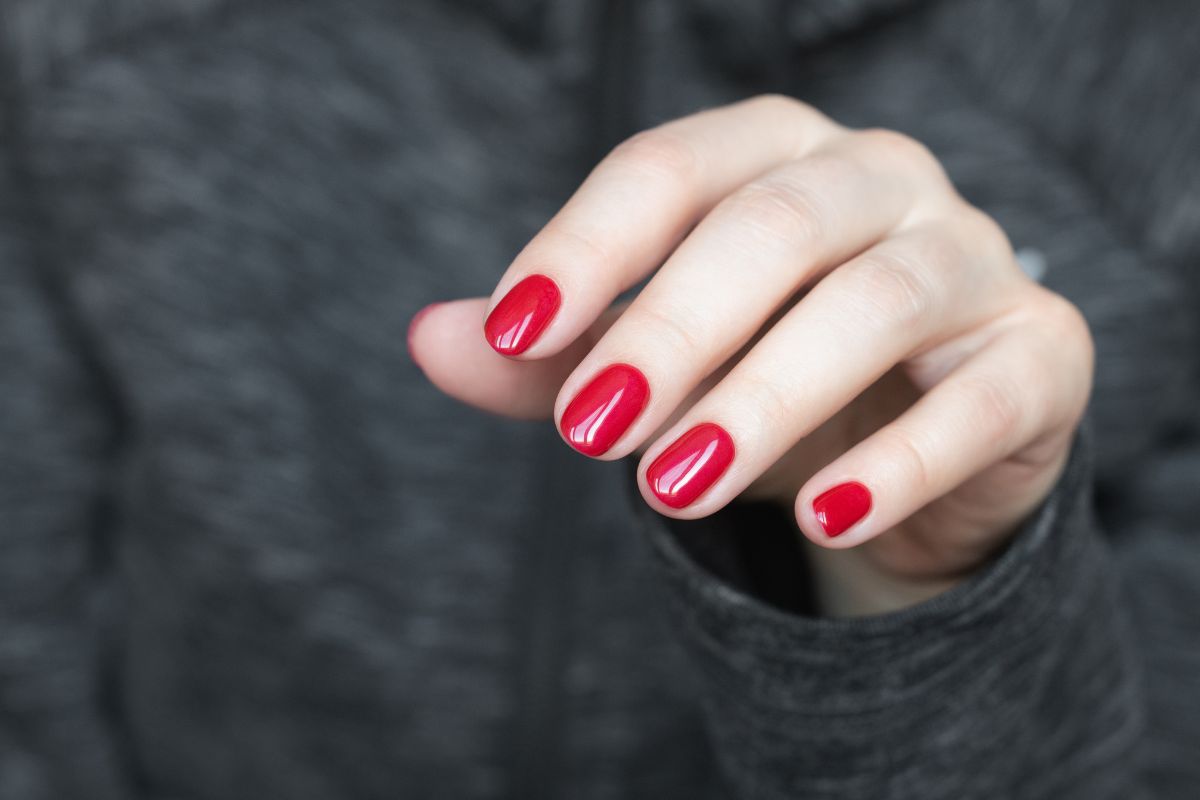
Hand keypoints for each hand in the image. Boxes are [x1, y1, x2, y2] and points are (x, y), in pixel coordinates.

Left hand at [408, 95, 1093, 615]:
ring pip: (874, 303)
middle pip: (772, 226)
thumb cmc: (768, 380)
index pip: (670, 171)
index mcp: (776, 153)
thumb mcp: (652, 366)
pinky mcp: (1040, 357)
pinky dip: (898, 462)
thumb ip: (552, 354)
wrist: (911, 450)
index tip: (513, 329)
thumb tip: (431, 338)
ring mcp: (973, 260)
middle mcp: (881, 180)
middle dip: (671, 328)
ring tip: (675, 484)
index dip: (587, 246)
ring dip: (762, 400)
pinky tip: (822, 517)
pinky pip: (978, 401)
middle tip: (589, 430)